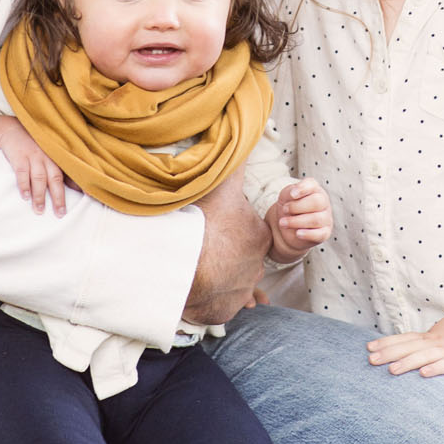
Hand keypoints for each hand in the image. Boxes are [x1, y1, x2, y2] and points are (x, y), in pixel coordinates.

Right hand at [0, 114, 69, 216]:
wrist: (11, 129)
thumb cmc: (33, 145)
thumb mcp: (49, 153)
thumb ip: (62, 169)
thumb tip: (79, 187)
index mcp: (56, 157)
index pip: (70, 173)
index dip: (79, 184)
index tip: (89, 196)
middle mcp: (47, 157)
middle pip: (55, 179)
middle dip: (58, 198)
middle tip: (60, 214)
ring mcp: (33, 156)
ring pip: (39, 178)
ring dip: (39, 195)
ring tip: (39, 210)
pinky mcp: (18, 156)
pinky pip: (22, 172)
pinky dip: (23, 185)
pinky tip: (25, 196)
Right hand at [182, 178, 269, 326]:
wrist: (184, 270)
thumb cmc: (203, 226)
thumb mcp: (221, 187)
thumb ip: (236, 164)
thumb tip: (247, 133)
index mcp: (258, 237)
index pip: (248, 229)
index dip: (230, 224)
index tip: (215, 224)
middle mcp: (256, 266)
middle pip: (240, 255)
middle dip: (226, 251)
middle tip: (202, 243)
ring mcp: (240, 290)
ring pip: (230, 279)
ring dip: (217, 274)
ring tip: (195, 265)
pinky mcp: (224, 310)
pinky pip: (218, 302)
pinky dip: (207, 294)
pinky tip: (194, 285)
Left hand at [270, 180, 330, 257]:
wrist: (289, 226)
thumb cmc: (289, 207)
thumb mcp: (285, 197)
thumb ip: (289, 192)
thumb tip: (294, 194)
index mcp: (314, 189)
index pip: (312, 185)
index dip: (302, 189)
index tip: (292, 195)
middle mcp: (323, 202)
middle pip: (317, 202)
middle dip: (297, 207)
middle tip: (284, 210)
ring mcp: (326, 218)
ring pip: (316, 219)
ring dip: (296, 221)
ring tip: (282, 223)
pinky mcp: (325, 233)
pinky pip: (320, 234)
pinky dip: (307, 234)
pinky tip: (297, 233)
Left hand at [368, 305, 443, 376]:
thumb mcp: (441, 333)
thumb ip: (426, 341)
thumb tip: (407, 349)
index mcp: (430, 336)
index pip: (404, 339)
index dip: (387, 343)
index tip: (368, 348)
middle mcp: (437, 342)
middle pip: (409, 347)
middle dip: (389, 354)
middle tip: (371, 360)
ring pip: (425, 356)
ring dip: (407, 363)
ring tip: (391, 370)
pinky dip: (436, 369)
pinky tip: (423, 374)